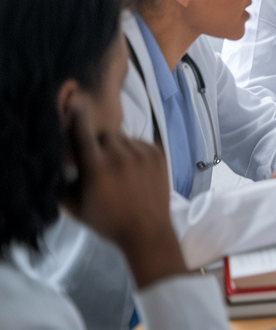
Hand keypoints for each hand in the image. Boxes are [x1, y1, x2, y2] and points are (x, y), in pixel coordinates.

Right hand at [61, 94, 187, 286]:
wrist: (148, 231)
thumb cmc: (108, 221)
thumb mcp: (77, 207)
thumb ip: (65, 184)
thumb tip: (61, 166)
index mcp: (97, 168)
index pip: (83, 133)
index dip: (78, 115)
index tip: (75, 98)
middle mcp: (120, 156)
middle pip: (104, 136)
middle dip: (100, 146)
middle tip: (102, 164)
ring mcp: (142, 154)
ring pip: (123, 139)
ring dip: (119, 149)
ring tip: (122, 170)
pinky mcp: (159, 155)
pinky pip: (141, 143)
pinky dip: (136, 152)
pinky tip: (136, 171)